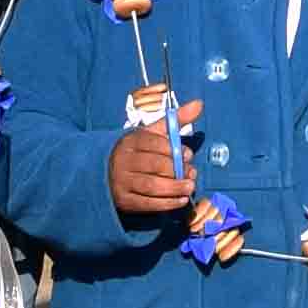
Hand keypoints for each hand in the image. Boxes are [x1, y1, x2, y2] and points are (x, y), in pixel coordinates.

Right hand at [107, 103, 199, 222]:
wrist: (108, 173)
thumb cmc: (139, 151)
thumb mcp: (153, 133)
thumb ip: (176, 120)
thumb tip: (199, 104)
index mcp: (130, 142)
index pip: (153, 143)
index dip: (174, 149)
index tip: (189, 155)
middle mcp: (123, 161)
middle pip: (154, 165)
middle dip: (177, 170)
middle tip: (192, 173)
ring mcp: (122, 182)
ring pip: (151, 186)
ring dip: (175, 188)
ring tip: (190, 186)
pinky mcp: (125, 201)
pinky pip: (148, 204)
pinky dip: (167, 203)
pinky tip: (181, 200)